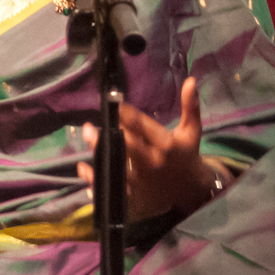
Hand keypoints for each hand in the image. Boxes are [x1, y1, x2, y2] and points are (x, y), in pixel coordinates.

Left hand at [77, 76, 220, 221]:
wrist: (191, 191)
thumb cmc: (186, 156)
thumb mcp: (191, 132)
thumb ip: (190, 107)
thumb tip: (190, 81)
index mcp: (166, 144)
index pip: (145, 127)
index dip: (129, 116)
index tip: (116, 106)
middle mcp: (153, 160)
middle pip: (127, 145)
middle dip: (109, 133)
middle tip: (91, 124)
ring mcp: (142, 178)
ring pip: (116, 164)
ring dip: (99, 151)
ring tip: (87, 136)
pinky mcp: (134, 193)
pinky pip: (111, 184)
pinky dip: (95, 177)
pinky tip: (84, 166)